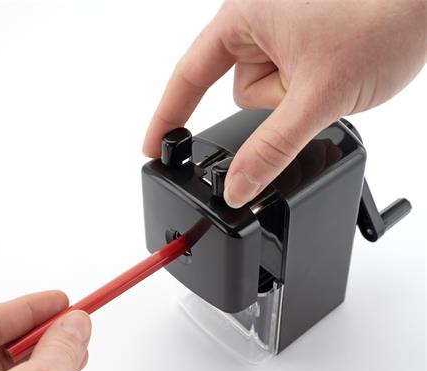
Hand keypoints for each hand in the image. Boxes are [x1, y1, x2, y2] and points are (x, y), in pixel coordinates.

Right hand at [143, 0, 425, 207]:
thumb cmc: (384, 18)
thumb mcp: (317, 96)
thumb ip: (272, 149)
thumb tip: (237, 188)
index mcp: (245, 16)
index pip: (189, 76)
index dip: (167, 115)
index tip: (151, 147)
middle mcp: (258, 21)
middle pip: (241, 93)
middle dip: (275, 105)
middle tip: (314, 91)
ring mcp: (282, 33)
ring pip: (268, 96)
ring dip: (295, 101)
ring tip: (331, 78)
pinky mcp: (302, 46)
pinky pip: (288, 88)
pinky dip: (306, 95)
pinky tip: (333, 77)